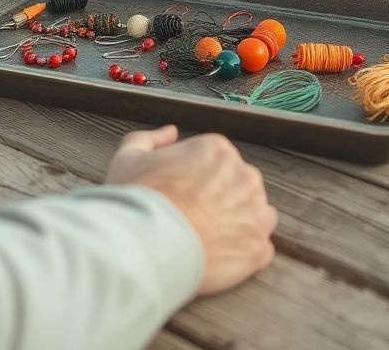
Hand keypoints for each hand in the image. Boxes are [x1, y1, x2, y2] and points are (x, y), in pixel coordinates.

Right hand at [105, 125, 276, 295]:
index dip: (194, 180)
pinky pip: (258, 248)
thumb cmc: (136, 200)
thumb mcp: (129, 157)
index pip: (215, 161)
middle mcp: (245, 176)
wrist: (146, 246)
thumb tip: (170, 133)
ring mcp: (256, 213)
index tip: (179, 196)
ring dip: (237, 224)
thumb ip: (150, 139)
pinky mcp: (258, 248)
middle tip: (191, 218)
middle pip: (237, 186)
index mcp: (218, 149)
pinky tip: (217, 257)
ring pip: (253, 215)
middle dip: (219, 200)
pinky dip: (242, 253)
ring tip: (205, 238)